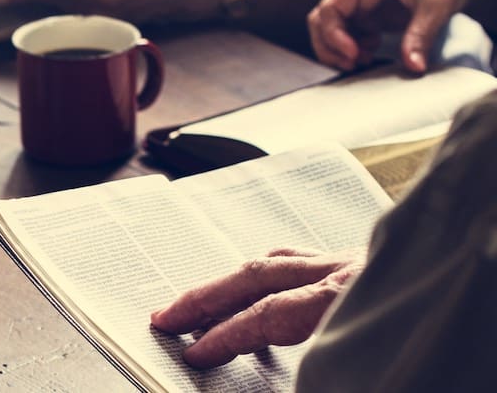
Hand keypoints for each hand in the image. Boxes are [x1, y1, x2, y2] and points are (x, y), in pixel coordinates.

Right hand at [150, 247, 364, 369]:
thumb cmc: (459, 359)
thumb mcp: (371, 368)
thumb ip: (319, 369)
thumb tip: (280, 369)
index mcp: (347, 295)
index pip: (266, 313)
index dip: (224, 335)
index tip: (194, 353)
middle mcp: (351, 270)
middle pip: (260, 274)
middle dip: (208, 296)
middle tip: (170, 316)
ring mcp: (363, 263)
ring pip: (284, 260)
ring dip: (238, 282)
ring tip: (207, 304)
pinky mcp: (375, 265)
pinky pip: (311, 262)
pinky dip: (278, 275)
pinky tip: (267, 291)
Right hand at [307, 0, 489, 72]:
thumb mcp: (436, 6)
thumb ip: (420, 35)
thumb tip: (413, 66)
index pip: (330, 8)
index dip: (334, 34)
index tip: (354, 53)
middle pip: (321, 21)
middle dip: (329, 46)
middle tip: (352, 64)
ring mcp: (361, 5)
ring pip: (330, 30)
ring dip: (338, 50)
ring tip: (362, 61)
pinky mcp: (369, 17)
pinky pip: (347, 36)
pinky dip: (351, 50)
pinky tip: (371, 53)